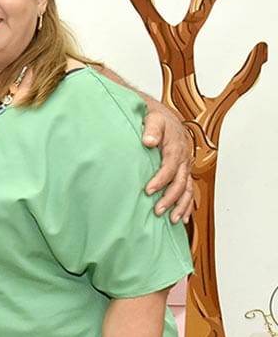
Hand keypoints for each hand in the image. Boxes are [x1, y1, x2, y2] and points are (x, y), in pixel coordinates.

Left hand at [142, 103, 193, 222]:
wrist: (165, 117)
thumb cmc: (157, 119)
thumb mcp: (153, 119)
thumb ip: (151, 129)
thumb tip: (149, 141)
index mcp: (176, 147)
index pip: (170, 167)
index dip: (160, 180)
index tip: (148, 190)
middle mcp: (183, 159)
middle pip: (180, 182)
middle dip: (170, 198)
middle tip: (157, 210)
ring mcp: (185, 166)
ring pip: (187, 189)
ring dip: (181, 205)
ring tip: (173, 219)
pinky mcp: (183, 171)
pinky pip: (188, 190)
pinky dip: (187, 205)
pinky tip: (182, 217)